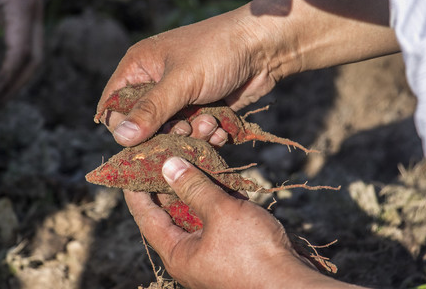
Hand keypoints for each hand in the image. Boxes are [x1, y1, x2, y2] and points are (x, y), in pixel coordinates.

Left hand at [0, 0, 42, 101]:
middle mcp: (34, 11)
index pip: (21, 52)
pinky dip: (20, 58)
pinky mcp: (27, 7)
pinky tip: (6, 67)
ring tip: (2, 90)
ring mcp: (33, 9)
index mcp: (21, 7)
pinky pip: (30, 40)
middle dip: (19, 82)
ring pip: (36, 50)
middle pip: (36, 57)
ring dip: (21, 73)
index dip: (8, 76)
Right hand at [98, 5, 284, 146]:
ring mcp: (180, 98)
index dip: (123, 126)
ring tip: (210, 122)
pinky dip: (208, 136)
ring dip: (192, 135)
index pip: (114, 105)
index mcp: (139, 67)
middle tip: (185, 127)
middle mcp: (156, 83)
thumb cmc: (217, 52)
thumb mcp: (181, 80)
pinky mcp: (202, 110)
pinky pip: (195, 134)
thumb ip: (151, 110)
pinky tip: (221, 127)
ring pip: (172, 133)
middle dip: (166, 132)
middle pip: (144, 125)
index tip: (144, 138)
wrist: (264, 47)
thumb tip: (120, 138)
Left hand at [125, 157, 359, 288]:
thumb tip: (168, 166)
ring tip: (193, 152)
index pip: (146, 215)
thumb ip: (194, 187)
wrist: (294, 285)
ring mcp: (213, 248)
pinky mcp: (234, 244)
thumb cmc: (253, 254)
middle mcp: (190, 251)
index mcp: (177, 252)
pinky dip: (218, 194)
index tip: (130, 165)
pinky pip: (218, 214)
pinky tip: (219, 172)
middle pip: (172, 209)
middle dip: (172, 177)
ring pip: (198, 208)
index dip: (136, 189)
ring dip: (199, 181)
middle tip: (166, 149)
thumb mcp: (220, 214)